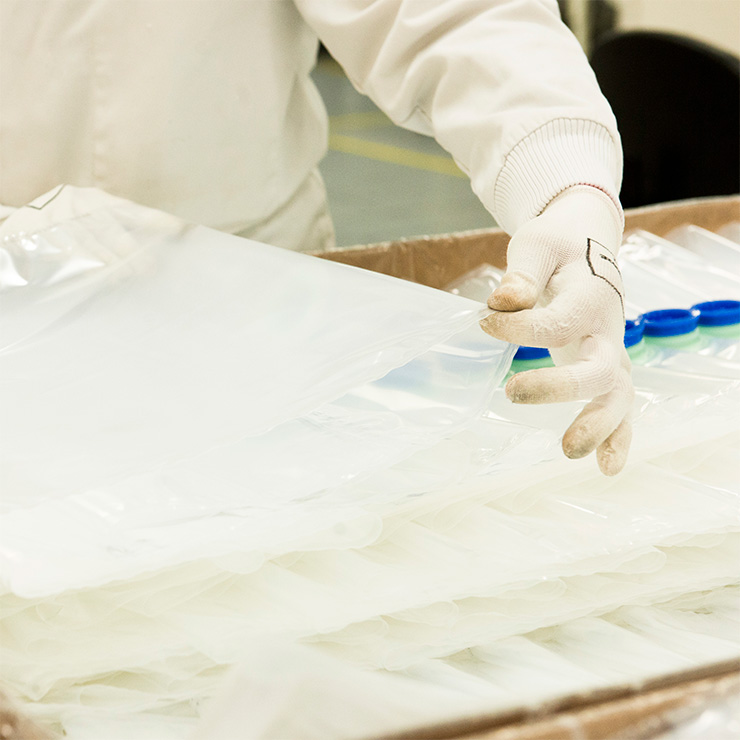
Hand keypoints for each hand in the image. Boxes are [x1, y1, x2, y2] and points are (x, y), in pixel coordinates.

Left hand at [480, 186, 632, 475]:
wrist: (588, 246)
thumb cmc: (556, 247)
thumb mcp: (536, 247)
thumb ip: (522, 274)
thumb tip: (503, 302)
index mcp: (589, 297)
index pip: (557, 322)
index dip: (519, 327)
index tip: (486, 322)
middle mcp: (607, 331)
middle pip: (598, 369)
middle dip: (560, 388)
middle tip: (512, 392)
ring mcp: (611, 354)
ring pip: (617, 396)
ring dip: (598, 426)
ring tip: (568, 451)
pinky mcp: (607, 370)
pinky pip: (621, 408)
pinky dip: (618, 438)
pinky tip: (605, 468)